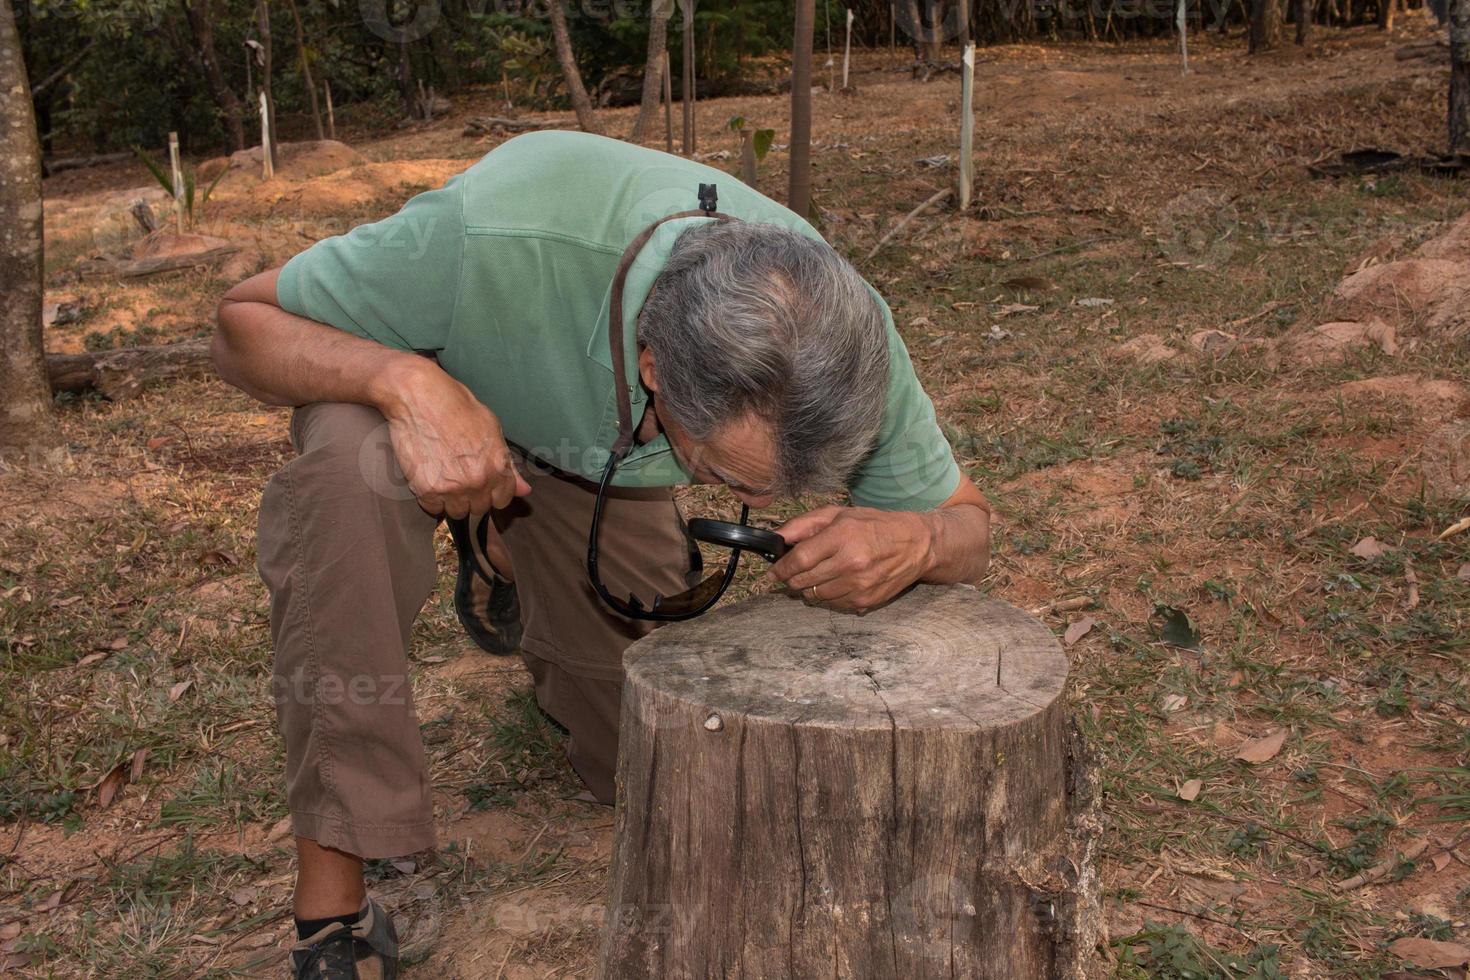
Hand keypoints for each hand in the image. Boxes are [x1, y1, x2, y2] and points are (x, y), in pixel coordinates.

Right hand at [377, 358, 530, 518]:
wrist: (419, 396)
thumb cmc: (456, 406)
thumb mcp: (491, 429)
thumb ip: (508, 465)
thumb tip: (524, 491)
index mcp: (497, 467)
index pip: (502, 500)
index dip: (492, 493)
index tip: (482, 485)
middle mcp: (477, 482)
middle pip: (479, 509)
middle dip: (472, 497)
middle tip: (460, 476)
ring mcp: (451, 488)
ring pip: (456, 512)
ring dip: (452, 500)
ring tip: (444, 477)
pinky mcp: (426, 489)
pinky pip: (432, 508)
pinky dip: (431, 498)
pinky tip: (430, 478)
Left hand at [767, 505, 934, 613]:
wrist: (917, 545)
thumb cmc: (875, 525)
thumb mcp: (839, 513)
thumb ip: (803, 524)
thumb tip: (776, 538)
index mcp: (842, 536)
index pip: (799, 559)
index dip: (780, 568)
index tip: (772, 572)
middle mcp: (851, 562)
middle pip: (803, 581)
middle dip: (791, 579)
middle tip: (792, 572)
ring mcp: (860, 585)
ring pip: (815, 596)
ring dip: (809, 588)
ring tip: (818, 575)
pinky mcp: (866, 600)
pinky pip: (833, 604)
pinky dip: (828, 596)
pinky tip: (836, 582)